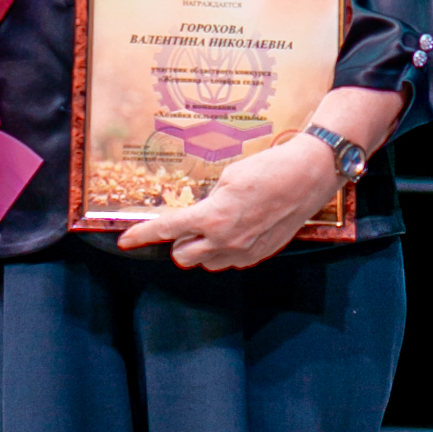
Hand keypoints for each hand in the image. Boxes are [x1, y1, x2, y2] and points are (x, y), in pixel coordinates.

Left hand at [116, 133, 338, 272]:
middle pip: (182, 256)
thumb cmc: (268, 168)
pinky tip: (238, 230)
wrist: (308, 175)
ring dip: (202, 248)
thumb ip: (208, 201)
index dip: (141, 236)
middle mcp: (225, 241)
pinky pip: (229, 261)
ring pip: (206, 263)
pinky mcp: (260, 255)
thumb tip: (200, 215)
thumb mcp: (228, 177)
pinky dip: (225, 250)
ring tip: (216, 227)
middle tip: (189, 223)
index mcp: (212, 218)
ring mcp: (244, 252)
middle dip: (179, 241)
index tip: (124, 241)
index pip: (166, 230)